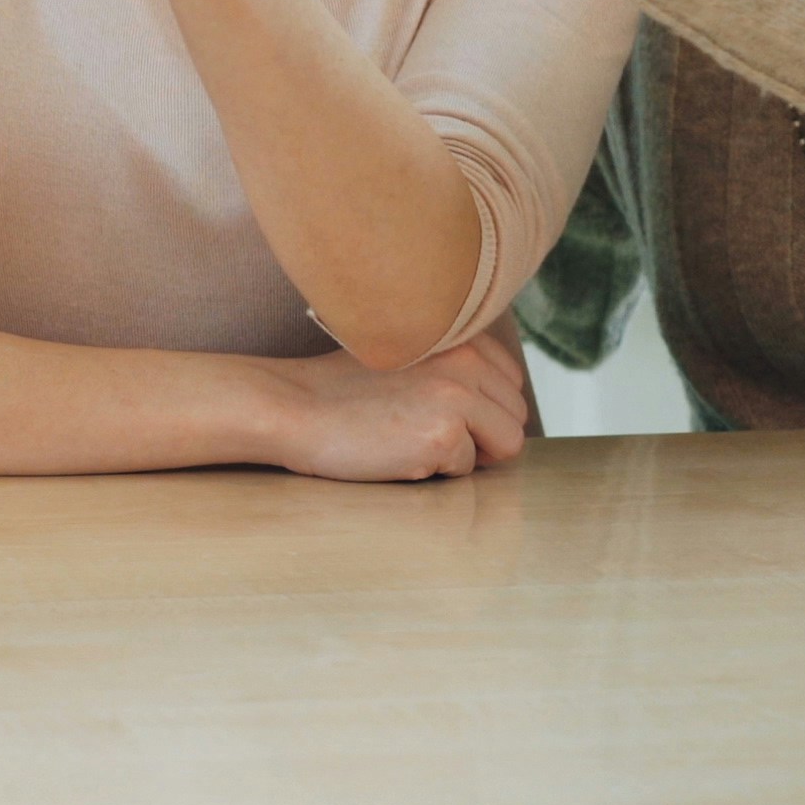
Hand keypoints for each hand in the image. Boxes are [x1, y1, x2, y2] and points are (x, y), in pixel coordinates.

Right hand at [252, 325, 531, 481]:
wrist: (289, 408)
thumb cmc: (341, 390)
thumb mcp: (406, 355)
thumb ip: (455, 364)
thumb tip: (502, 399)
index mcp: (458, 334)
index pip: (511, 384)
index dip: (482, 409)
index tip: (436, 410)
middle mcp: (465, 359)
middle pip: (515, 416)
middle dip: (481, 435)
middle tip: (423, 431)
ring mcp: (456, 397)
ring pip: (507, 444)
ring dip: (466, 453)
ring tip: (413, 439)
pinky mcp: (443, 436)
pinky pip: (468, 469)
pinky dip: (436, 469)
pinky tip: (396, 451)